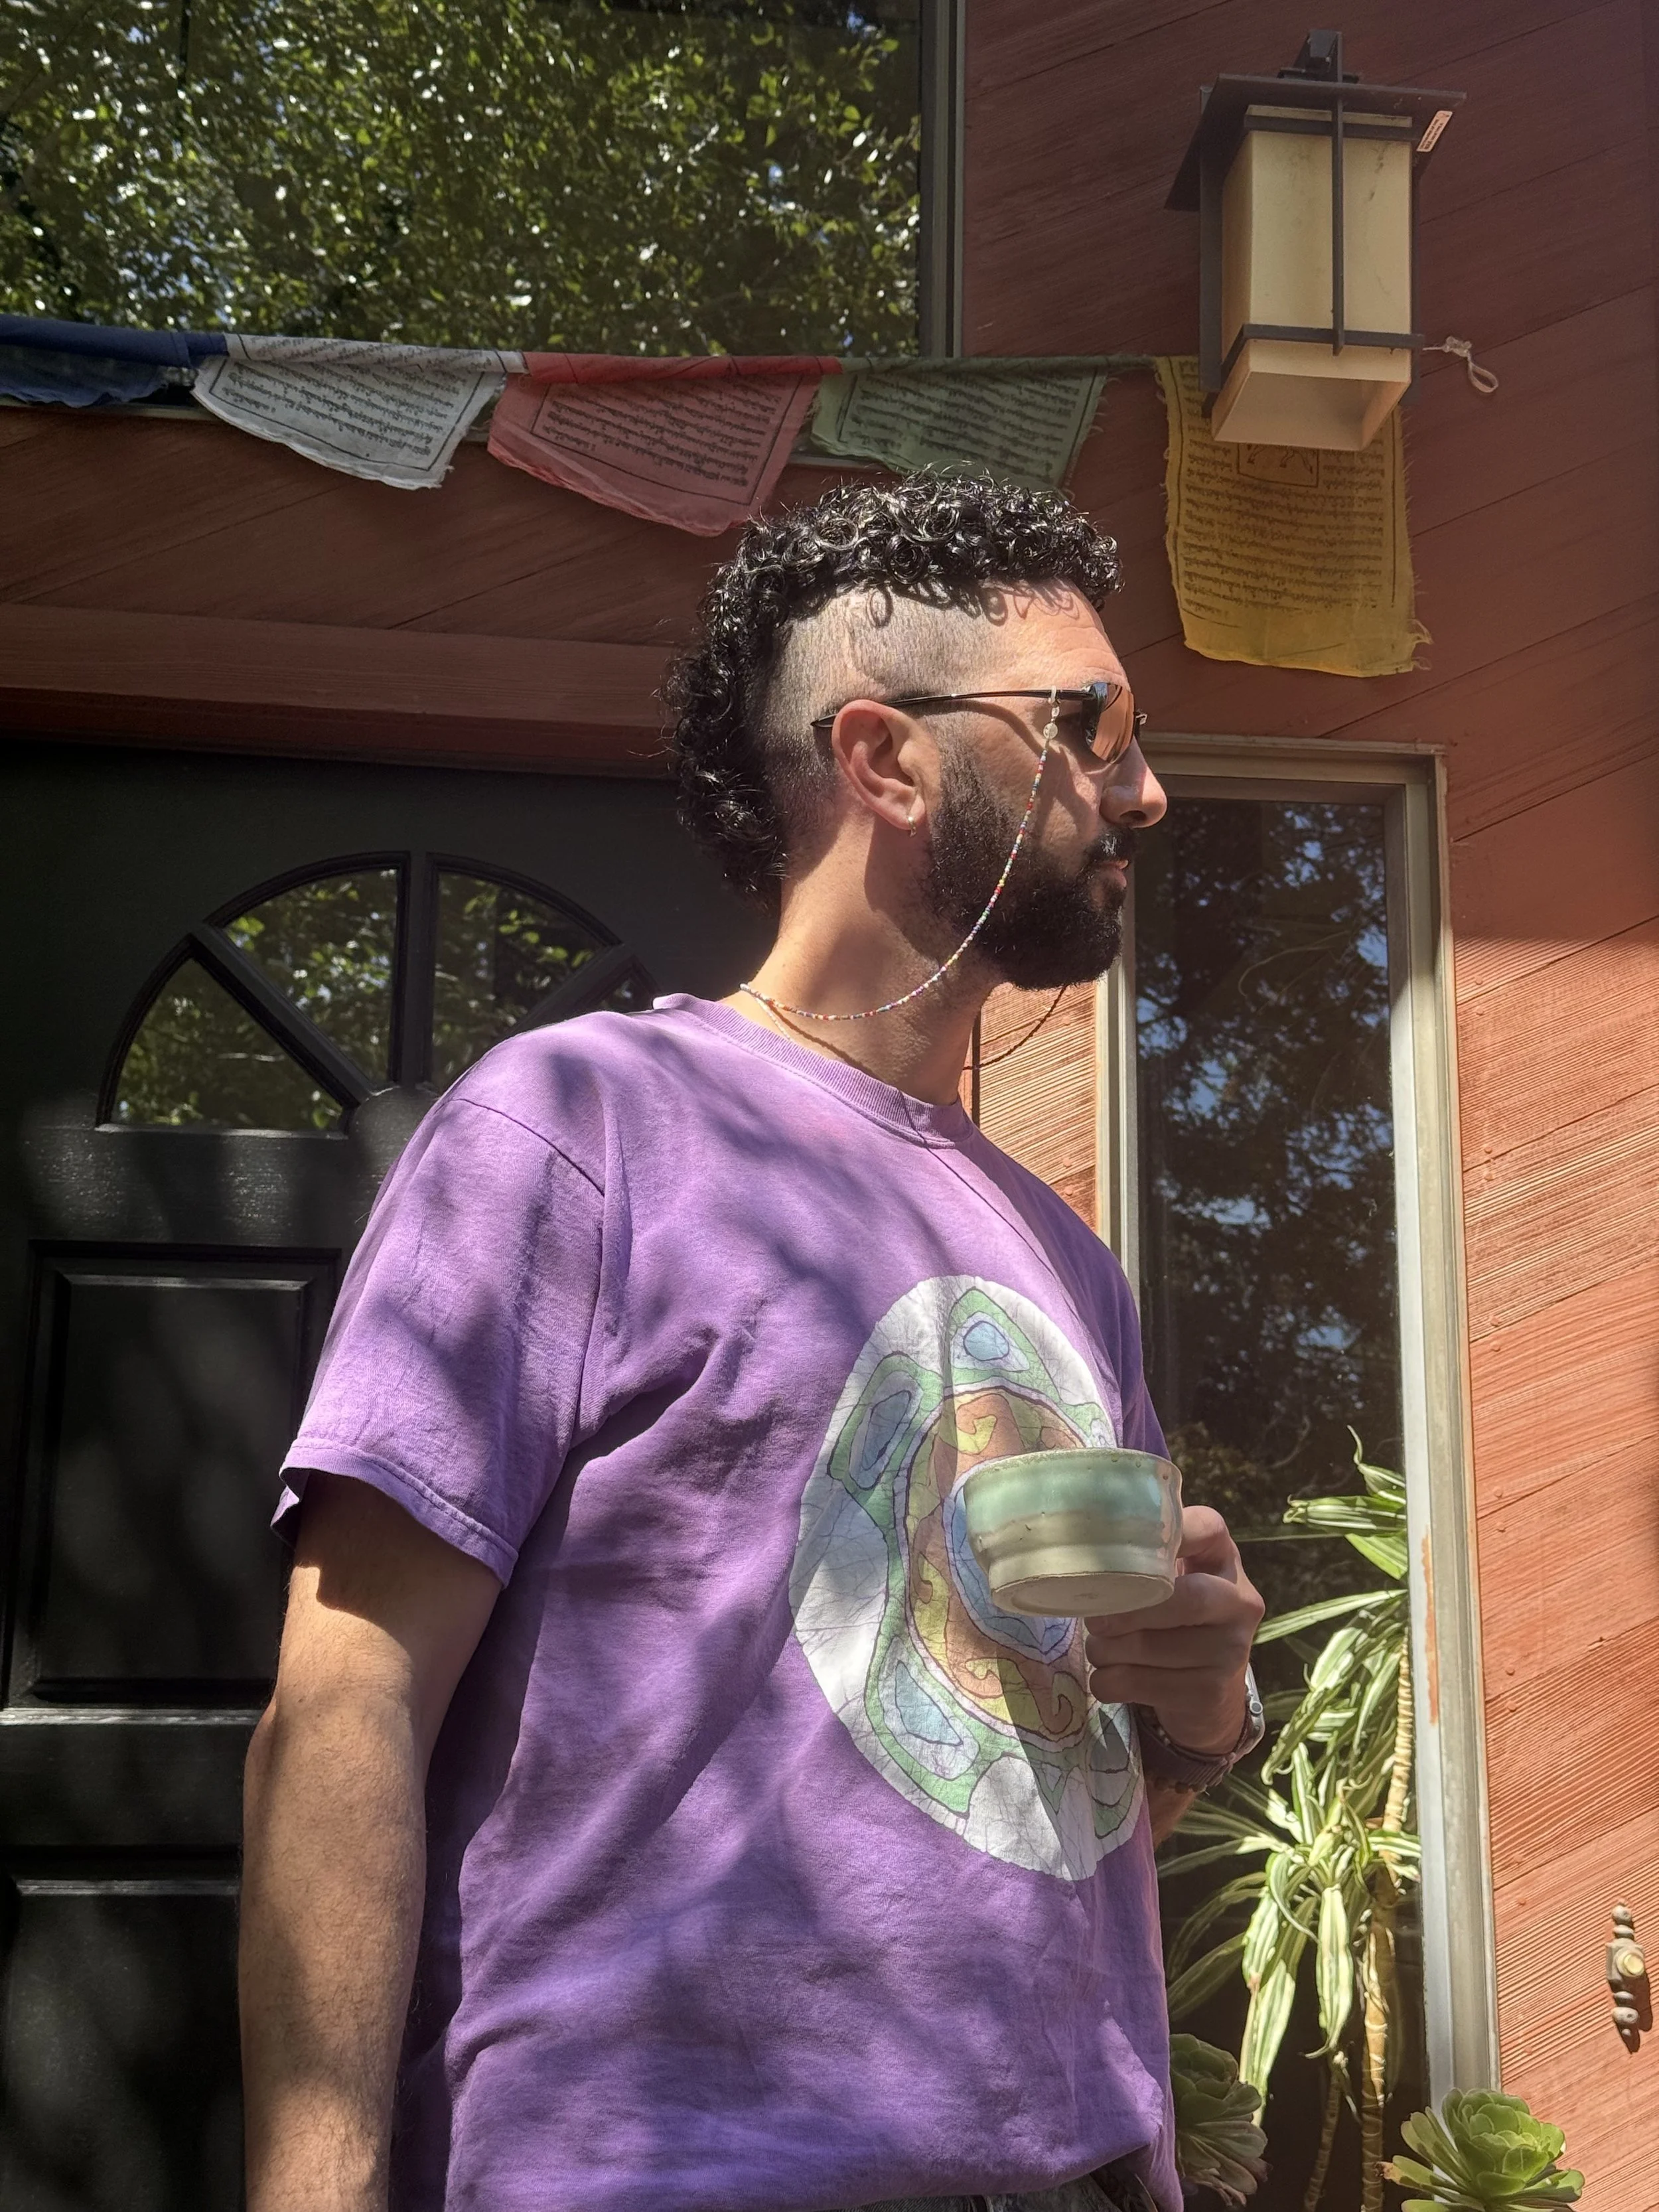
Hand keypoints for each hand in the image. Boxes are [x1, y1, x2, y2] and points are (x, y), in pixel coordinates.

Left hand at [1084, 1505, 1262, 1753]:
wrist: (1204, 1687)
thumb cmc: (1173, 1613)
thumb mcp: (1173, 1576)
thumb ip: (1144, 1553)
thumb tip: (1077, 1542)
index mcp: (1224, 1559)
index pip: (1207, 1529)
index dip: (1163, 1533)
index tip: (1116, 1545)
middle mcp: (1239, 1603)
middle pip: (1186, 1599)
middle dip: (1129, 1609)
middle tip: (1093, 1619)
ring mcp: (1230, 1652)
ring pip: (1154, 1647)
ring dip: (1107, 1649)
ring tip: (1097, 1646)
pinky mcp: (1209, 1693)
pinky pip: (1142, 1685)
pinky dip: (1109, 1681)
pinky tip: (1106, 1674)